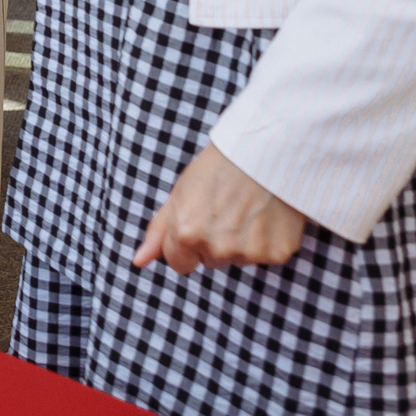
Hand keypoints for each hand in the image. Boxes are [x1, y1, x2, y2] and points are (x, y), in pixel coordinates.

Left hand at [131, 143, 306, 273]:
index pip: (179, 264)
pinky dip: (266, 240)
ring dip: (240, 241)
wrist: (264, 152)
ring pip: (237, 259)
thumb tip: (139, 261)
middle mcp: (217, 247)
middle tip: (225, 208)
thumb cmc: (217, 169)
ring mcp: (248, 252)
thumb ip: (159, 231)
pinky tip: (266, 215)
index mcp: (187, 233)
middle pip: (210, 261)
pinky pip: (264, 256)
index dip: (186, 244)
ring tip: (246, 209)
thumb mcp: (179, 194)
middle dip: (213, 241)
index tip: (197, 223)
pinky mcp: (276, 253)